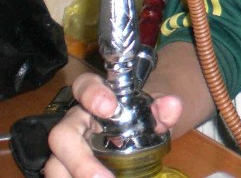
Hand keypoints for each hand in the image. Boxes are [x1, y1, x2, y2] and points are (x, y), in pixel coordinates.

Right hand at [43, 73, 182, 177]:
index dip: (91, 94)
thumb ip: (164, 107)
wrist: (141, 128)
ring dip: (73, 176)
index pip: (84, 85)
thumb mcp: (156, 108)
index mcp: (96, 97)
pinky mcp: (69, 167)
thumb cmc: (143, 114)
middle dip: (78, 158)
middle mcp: (76, 122)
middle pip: (62, 135)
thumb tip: (171, 105)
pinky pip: (63, 176)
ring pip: (54, 163)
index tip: (108, 108)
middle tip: (102, 177)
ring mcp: (69, 148)